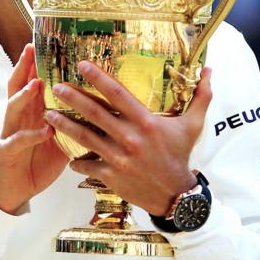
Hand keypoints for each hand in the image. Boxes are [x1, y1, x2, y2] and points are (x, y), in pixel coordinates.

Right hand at [0, 44, 67, 213]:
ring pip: (12, 108)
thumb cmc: (37, 163)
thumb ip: (72, 123)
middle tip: (31, 50)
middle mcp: (17, 118)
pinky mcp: (5, 151)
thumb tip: (102, 112)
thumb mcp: (58, 140)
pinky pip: (16, 140)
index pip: (32, 81)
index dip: (36, 63)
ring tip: (37, 84)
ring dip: (24, 95)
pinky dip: (31, 134)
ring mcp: (8, 132)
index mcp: (30, 113)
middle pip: (16, 86)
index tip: (45, 44)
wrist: (15, 191)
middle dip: (23, 67)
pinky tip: (45, 130)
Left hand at [45, 60, 212, 215]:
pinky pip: (86, 165)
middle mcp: (130, 138)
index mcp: (147, 123)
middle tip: (55, 87)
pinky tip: (66, 155)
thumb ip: (200, 97)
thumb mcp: (193, 126)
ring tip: (48, 114)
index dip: (99, 79)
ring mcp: (118, 158)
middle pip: (95, 114)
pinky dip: (75, 160)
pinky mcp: (110, 176)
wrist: (175, 195)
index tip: (82, 65)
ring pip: (85, 138)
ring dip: (64, 125)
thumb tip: (211, 70)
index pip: (119, 95)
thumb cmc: (180, 155)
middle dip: (73, 99)